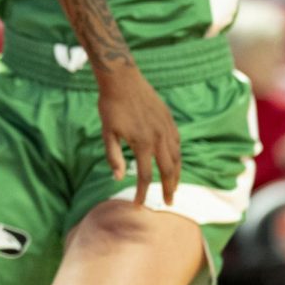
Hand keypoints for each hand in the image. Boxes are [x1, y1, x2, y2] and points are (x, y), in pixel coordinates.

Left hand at [96, 70, 181, 206]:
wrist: (122, 79)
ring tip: (174, 187)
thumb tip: (118, 178)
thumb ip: (113, 156)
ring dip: (176, 175)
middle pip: (167, 170)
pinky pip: (177, 143)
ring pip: (176, 158)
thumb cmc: (110, 106)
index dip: (142, 193)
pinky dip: (178, 157)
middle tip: (169, 203)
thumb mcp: (107, 132)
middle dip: (168, 189)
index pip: (144, 176)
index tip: (139, 205)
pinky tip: (175, 162)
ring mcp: (166, 128)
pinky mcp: (169, 119)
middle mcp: (158, 138)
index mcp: (142, 143)